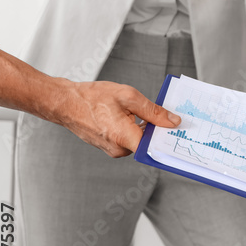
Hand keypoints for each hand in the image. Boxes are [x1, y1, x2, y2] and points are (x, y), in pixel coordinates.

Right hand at [55, 80, 180, 157]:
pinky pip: (129, 140)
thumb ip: (153, 111)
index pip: (155, 147)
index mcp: (125, 138)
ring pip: (139, 141)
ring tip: (149, 113)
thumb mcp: (128, 97)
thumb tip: (173, 121)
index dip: (168, 139)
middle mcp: (119, 149)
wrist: (64, 102)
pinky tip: (136, 116)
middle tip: (170, 117)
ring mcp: (112, 149)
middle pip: (149, 144)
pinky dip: (136, 129)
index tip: (180, 131)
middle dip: (159, 131)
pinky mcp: (109, 145)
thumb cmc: (92, 98)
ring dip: (147, 128)